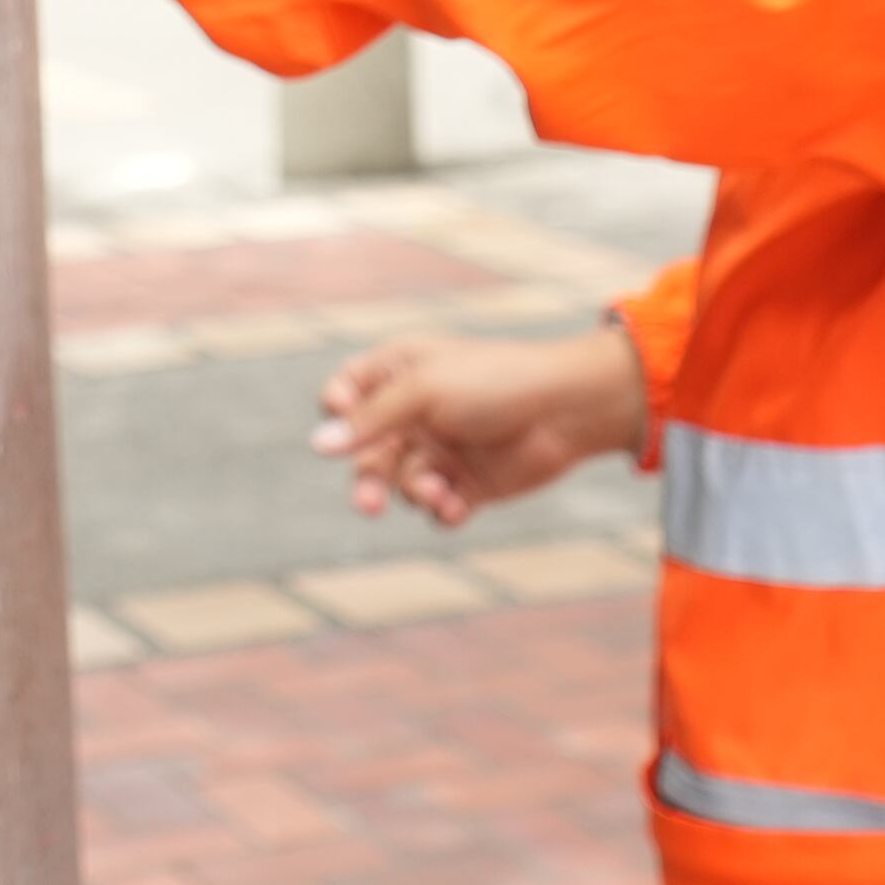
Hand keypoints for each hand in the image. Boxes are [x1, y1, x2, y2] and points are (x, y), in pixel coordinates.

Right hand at [314, 324, 650, 528]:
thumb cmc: (494, 382)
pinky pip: (436, 507)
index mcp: (399, 374)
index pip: (345, 394)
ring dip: (415, 493)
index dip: (339, 412)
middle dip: (368, 480)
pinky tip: (457, 504)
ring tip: (440, 492)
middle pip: (367, 453)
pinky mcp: (468, 483)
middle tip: (370, 506)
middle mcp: (414, 413)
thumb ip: (371, 419)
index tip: (343, 416)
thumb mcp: (424, 391)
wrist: (566, 411)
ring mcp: (441, 449)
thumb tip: (318, 446)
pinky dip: (441, 511)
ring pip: (400, 484)